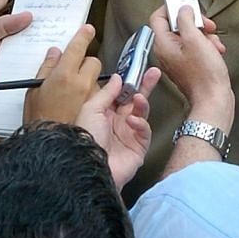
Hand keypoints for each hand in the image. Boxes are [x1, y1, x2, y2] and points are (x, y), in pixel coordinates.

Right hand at [25, 25, 101, 126]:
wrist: (48, 142)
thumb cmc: (37, 117)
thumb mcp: (34, 88)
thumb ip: (47, 67)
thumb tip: (55, 52)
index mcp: (63, 74)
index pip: (77, 48)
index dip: (83, 36)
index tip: (88, 29)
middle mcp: (80, 82)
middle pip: (92, 62)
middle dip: (85, 61)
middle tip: (73, 67)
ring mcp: (89, 96)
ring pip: (96, 77)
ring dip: (89, 76)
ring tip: (74, 85)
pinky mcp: (94, 108)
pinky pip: (98, 93)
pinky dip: (93, 91)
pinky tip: (83, 95)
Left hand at [75, 71, 158, 189]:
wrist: (88, 168)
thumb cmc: (84, 139)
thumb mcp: (91, 109)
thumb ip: (106, 93)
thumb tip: (118, 78)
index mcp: (103, 113)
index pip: (120, 94)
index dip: (129, 81)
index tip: (138, 69)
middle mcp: (116, 123)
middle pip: (134, 100)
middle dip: (144, 86)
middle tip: (154, 73)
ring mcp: (128, 135)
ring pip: (141, 114)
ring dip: (142, 103)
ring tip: (139, 98)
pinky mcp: (138, 148)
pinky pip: (144, 132)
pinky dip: (141, 124)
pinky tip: (132, 121)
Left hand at [149, 6, 231, 118]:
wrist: (214, 99)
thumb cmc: (204, 75)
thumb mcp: (195, 39)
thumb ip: (186, 19)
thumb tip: (183, 8)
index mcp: (162, 44)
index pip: (159, 16)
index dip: (173, 8)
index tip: (187, 5)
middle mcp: (166, 51)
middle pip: (176, 25)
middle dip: (195, 23)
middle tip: (207, 25)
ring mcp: (177, 59)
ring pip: (189, 36)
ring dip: (205, 35)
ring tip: (213, 44)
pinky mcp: (189, 65)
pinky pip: (195, 47)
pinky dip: (207, 46)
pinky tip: (215, 51)